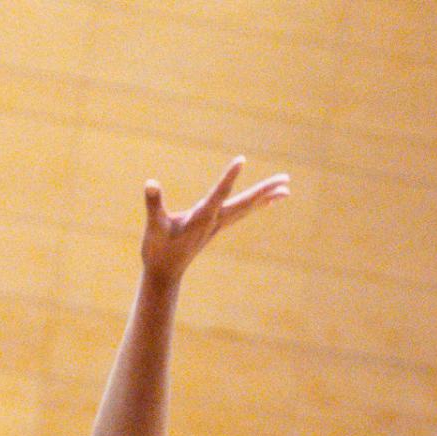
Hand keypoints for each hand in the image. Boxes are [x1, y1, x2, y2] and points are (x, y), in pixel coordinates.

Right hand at [140, 156, 289, 280]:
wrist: (164, 274)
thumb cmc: (157, 251)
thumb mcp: (153, 227)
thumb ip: (153, 204)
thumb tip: (150, 183)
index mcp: (200, 219)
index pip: (218, 194)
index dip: (229, 177)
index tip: (241, 160)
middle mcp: (214, 222)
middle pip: (244, 204)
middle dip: (264, 191)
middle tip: (286, 179)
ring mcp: (217, 225)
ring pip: (246, 209)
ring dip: (266, 198)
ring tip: (286, 189)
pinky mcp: (215, 227)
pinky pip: (241, 213)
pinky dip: (255, 206)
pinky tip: (267, 202)